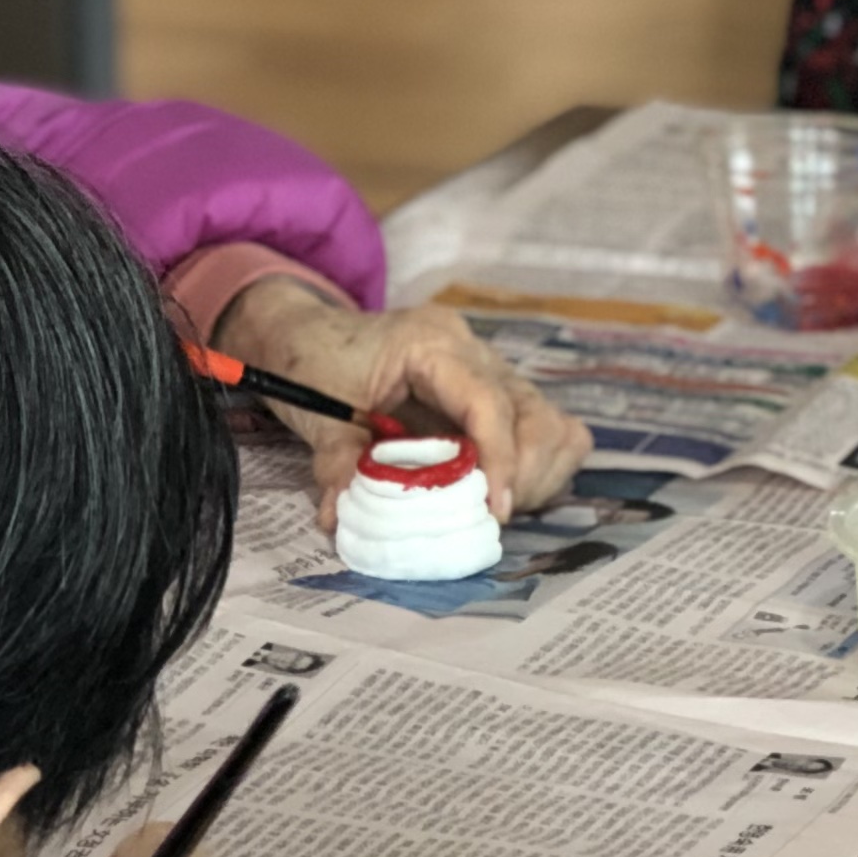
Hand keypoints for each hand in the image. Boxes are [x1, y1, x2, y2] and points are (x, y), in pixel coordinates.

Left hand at [219, 282, 589, 529]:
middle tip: (485, 518)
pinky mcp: (497, 397)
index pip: (489, 402)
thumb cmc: (310, 365)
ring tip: (490, 507)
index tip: (495, 512)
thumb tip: (344, 520)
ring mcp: (492, 373)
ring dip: (533, 476)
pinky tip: (496, 492)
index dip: (501, 460)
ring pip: (552, 426)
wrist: (305, 337)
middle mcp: (474, 353)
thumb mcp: (317, 416)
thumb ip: (337, 465)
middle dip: (521, 476)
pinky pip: (545, 433)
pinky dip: (534, 469)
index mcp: (432, 344)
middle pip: (536, 416)